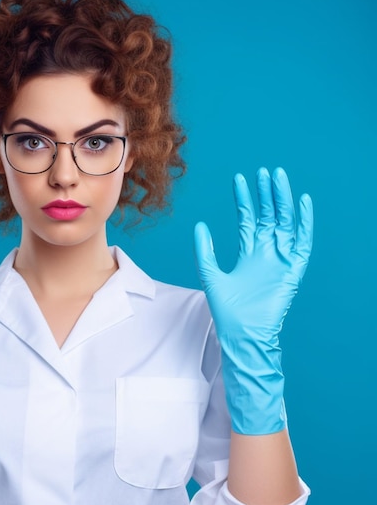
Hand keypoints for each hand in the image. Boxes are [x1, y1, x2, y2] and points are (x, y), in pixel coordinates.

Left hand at [194, 168, 312, 433]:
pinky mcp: (293, 269)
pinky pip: (301, 242)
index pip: (248, 219)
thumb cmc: (227, 310)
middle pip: (269, 216)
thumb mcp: (211, 274)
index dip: (245, 199)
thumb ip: (205, 251)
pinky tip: (302, 203)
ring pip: (285, 223)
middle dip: (267, 194)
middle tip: (265, 171)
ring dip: (283, 201)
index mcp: (248, 253)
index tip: (240, 179)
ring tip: (278, 178)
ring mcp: (281, 259)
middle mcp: (266, 253)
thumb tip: (199, 225)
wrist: (242, 333)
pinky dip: (304, 223)